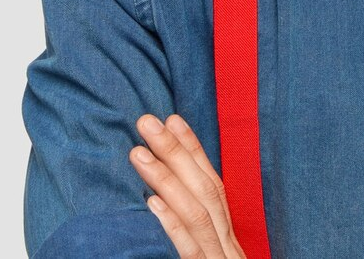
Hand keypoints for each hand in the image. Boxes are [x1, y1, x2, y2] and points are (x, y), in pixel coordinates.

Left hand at [131, 113, 246, 258]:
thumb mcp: (209, 253)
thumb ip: (193, 228)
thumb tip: (161, 197)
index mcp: (226, 234)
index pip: (212, 183)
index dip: (193, 149)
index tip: (172, 119)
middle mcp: (225, 242)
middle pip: (204, 190)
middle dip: (175, 152)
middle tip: (146, 122)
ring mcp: (216, 258)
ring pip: (197, 214)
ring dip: (167, 179)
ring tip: (138, 153)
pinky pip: (190, 250)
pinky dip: (173, 224)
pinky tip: (152, 203)